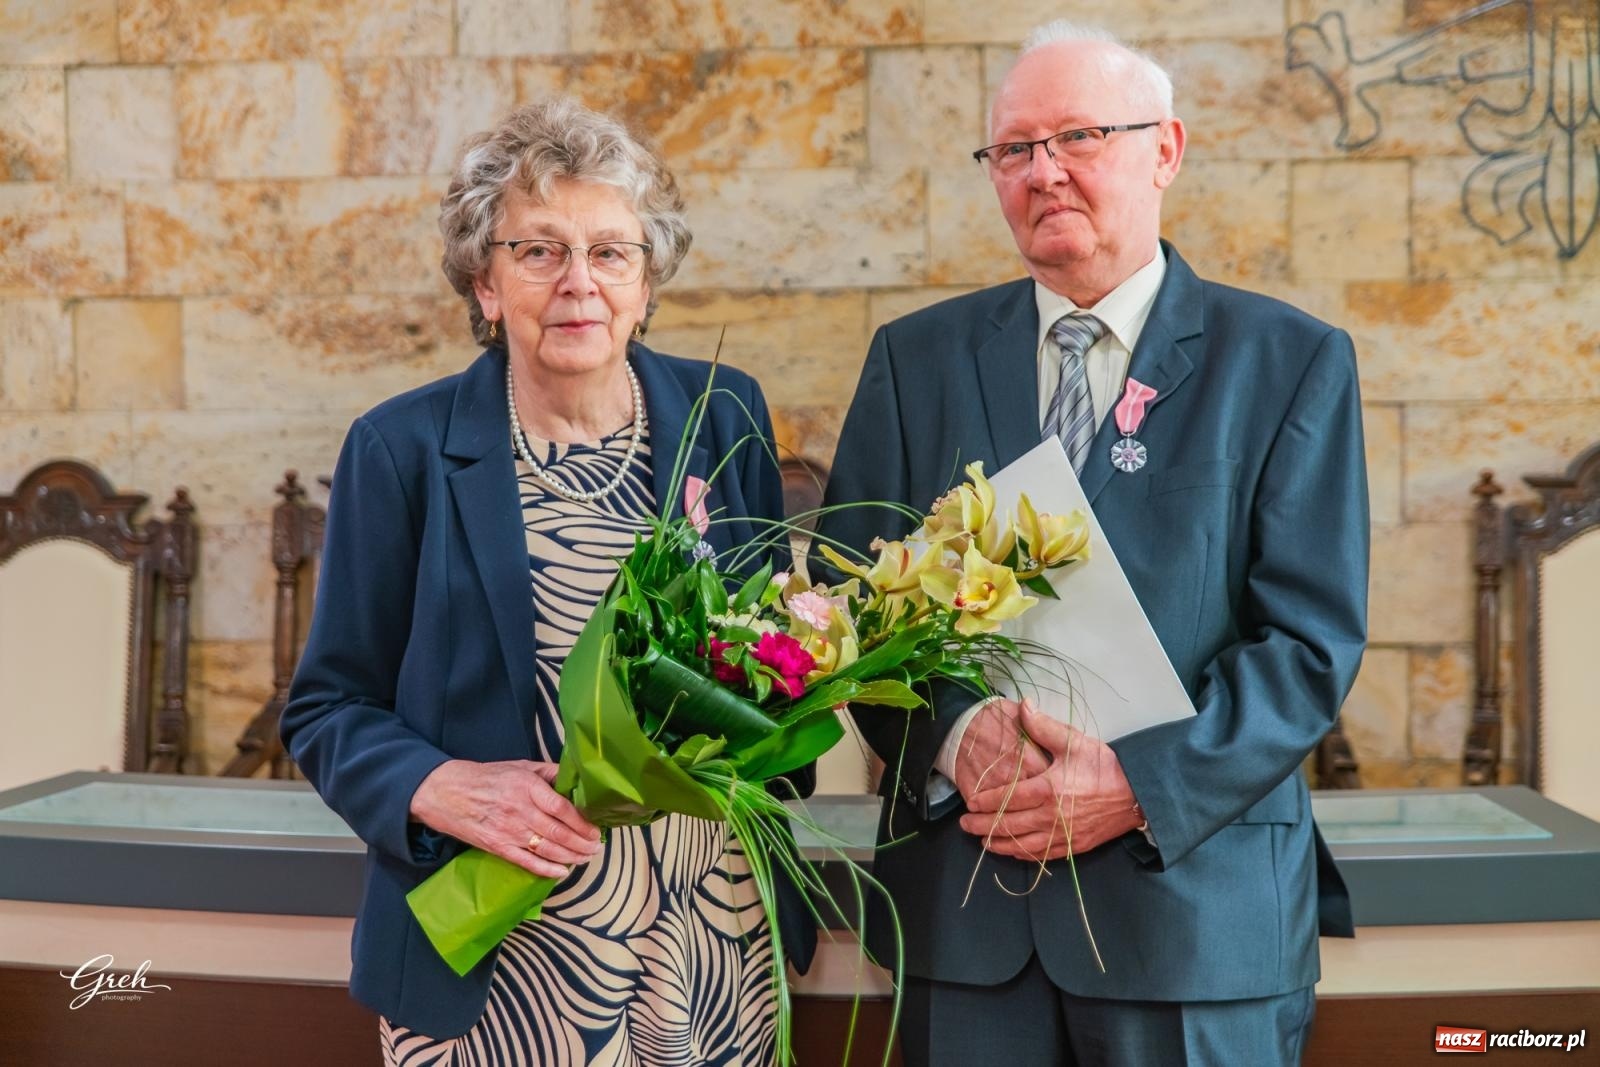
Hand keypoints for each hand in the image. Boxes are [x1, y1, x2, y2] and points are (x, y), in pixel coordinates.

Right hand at [409, 759, 603, 879]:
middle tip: (596, 848)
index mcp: (527, 787)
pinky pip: (527, 862)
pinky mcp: (498, 847)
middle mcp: (520, 810)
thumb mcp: (520, 766)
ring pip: (547, 849)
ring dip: (570, 857)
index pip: (562, 808)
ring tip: (586, 858)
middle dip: (582, 843)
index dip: (582, 822)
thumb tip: (575, 779)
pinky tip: (562, 871)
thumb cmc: (486, 777)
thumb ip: (548, 773)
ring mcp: (508, 831)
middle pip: (558, 832)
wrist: (447, 793)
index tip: (595, 829)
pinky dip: (546, 869)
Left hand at [960, 702, 1141, 861]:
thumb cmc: (1105, 766)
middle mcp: (1052, 816)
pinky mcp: (1074, 846)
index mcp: (1048, 789)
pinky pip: (1042, 855)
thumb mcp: (1074, 741)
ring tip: (982, 841)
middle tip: (965, 824)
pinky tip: (1012, 851)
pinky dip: (1023, 854)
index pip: (1008, 798)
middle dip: (983, 825)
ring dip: (1000, 843)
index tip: (970, 802)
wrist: (1138, 794)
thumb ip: (1043, 726)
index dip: (986, 801)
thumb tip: (1023, 705)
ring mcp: (1063, 835)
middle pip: (1009, 825)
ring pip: (1023, 844)